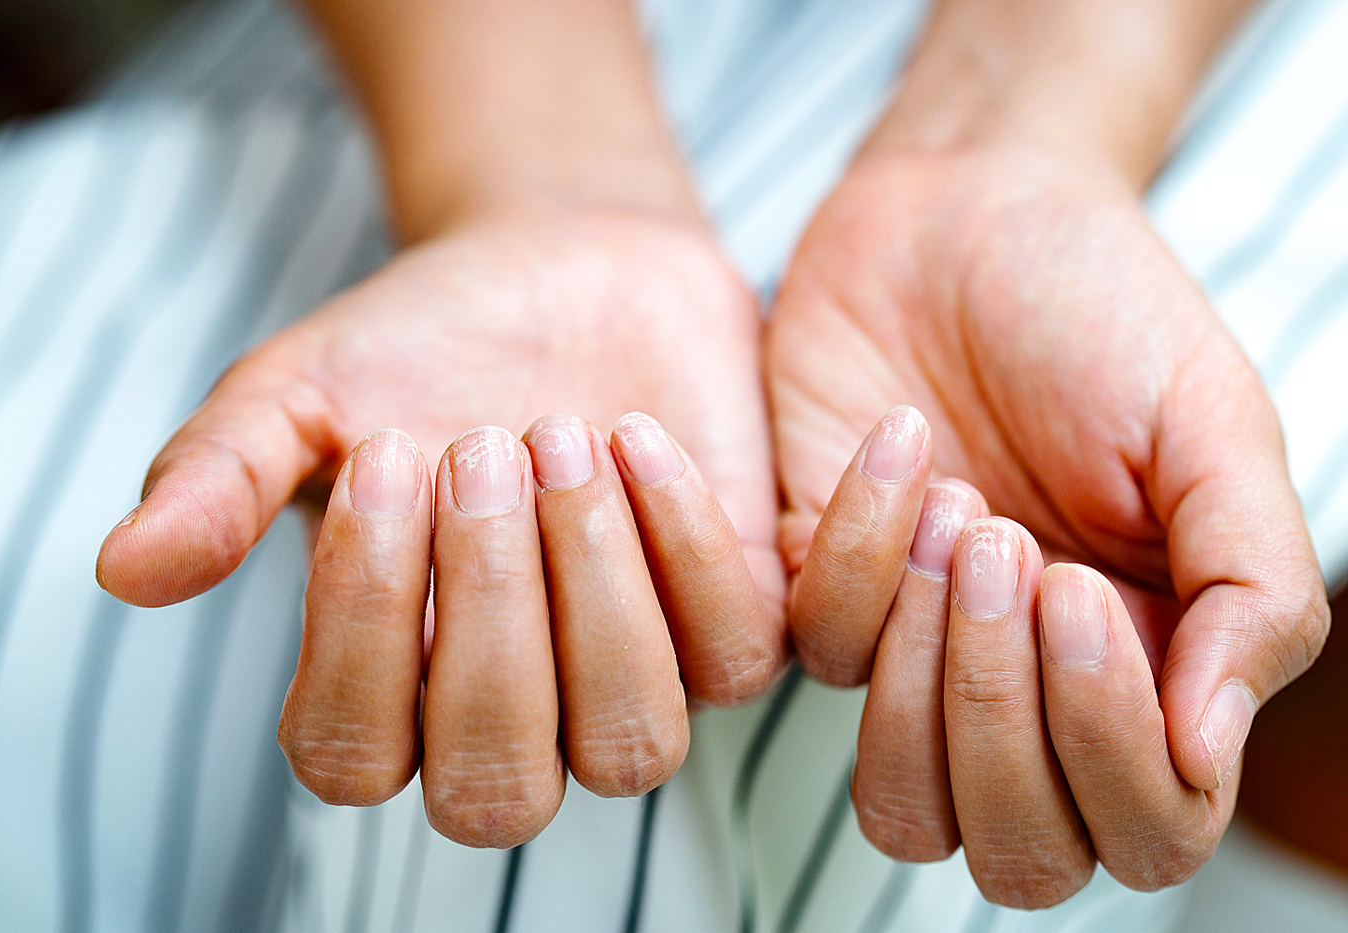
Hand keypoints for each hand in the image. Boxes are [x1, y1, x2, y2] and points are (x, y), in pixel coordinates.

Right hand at [96, 210, 785, 842]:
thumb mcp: (300, 394)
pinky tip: (636, 434)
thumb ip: (219, 479)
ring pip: (630, 744)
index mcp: (388, 690)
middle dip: (488, 614)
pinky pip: (735, 656)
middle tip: (476, 444)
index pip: (353, 757)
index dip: (362, 625)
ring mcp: (631, 682)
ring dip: (591, 589)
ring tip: (560, 434)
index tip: (384, 455)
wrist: (562, 268)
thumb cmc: (422, 345)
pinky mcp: (731, 626)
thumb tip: (124, 570)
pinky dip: (685, 545)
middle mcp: (514, 717)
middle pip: (497, 786)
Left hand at [768, 145, 1329, 904]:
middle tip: (1017, 553)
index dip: (1111, 749)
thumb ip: (1250, 590)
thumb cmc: (1102, 314)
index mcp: (1149, 670)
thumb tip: (1210, 752)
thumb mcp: (1214, 430)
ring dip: (928, 679)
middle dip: (1008, 721)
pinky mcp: (811, 589)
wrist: (965, 213)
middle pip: (1016, 849)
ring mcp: (914, 652)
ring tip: (962, 514)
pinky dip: (855, 551)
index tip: (1081, 591)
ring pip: (901, 803)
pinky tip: (900, 443)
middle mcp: (1029, 689)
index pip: (1145, 826)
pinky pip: (814, 650)